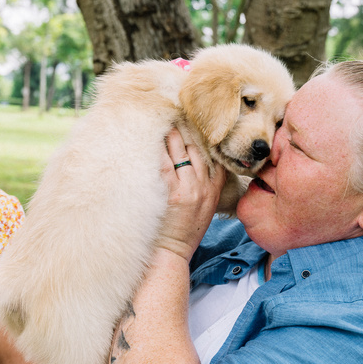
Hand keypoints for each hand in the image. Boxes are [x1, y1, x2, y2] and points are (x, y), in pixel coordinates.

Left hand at [157, 128, 225, 261]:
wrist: (172, 253)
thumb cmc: (185, 230)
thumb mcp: (207, 207)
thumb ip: (207, 184)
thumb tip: (201, 159)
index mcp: (213, 188)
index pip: (211, 153)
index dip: (203, 133)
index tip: (196, 118)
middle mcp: (202, 186)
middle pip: (195, 148)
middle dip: (185, 127)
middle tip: (174, 110)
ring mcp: (186, 189)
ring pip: (179, 152)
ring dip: (170, 133)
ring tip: (162, 118)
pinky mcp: (169, 194)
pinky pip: (162, 164)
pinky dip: (157, 149)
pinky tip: (149, 137)